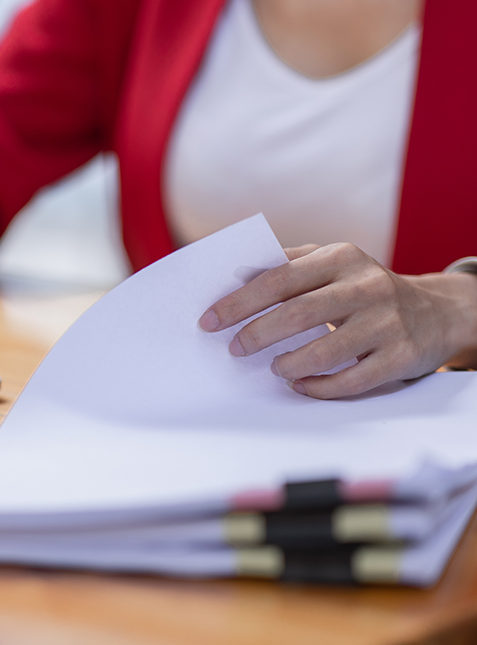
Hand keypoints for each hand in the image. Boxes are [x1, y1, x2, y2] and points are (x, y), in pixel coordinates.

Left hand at [197, 243, 476, 398]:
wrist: (435, 311)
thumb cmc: (362, 288)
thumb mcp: (331, 263)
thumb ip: (286, 265)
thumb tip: (233, 277)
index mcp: (340, 257)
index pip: (278, 279)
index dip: (239, 302)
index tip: (209, 320)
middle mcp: (366, 286)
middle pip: (297, 313)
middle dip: (257, 334)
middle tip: (234, 349)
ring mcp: (386, 322)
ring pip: (325, 351)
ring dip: (289, 364)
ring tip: (273, 368)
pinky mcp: (401, 356)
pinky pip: (351, 379)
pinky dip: (319, 387)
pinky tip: (301, 385)